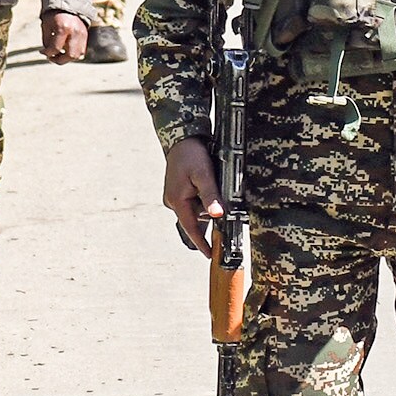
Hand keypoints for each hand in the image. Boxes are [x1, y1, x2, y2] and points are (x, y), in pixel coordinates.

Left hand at [43, 11, 89, 61]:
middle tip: (51, 57)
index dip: (47, 53)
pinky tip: (65, 50)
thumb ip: (47, 40)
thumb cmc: (54, 14)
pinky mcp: (86, 36)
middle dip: (59, 60)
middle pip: (70, 55)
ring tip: (58, 55)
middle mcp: (75, 32)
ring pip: (78, 55)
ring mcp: (82, 35)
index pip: (56, 48)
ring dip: (67, 58)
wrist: (68, 4)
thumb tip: (48, 54)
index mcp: (63, 28)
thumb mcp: (46, 25)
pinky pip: (81, 51)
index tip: (42, 52)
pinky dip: (73, 54)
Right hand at [164, 138, 220, 254]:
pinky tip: (208, 186)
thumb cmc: (192, 155)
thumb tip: (218, 215)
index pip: (192, 228)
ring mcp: (175, 197)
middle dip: (210, 214)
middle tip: (222, 204)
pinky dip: (203, 198)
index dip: (201, 242)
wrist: (181, 140)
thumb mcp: (204, 174)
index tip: (210, 255)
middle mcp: (174, 202)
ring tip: (212, 183)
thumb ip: (211, 195)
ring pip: (196, 209)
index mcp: (177, 201)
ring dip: (207, 203)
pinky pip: (194, 202)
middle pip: (197, 218)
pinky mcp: (179, 192)